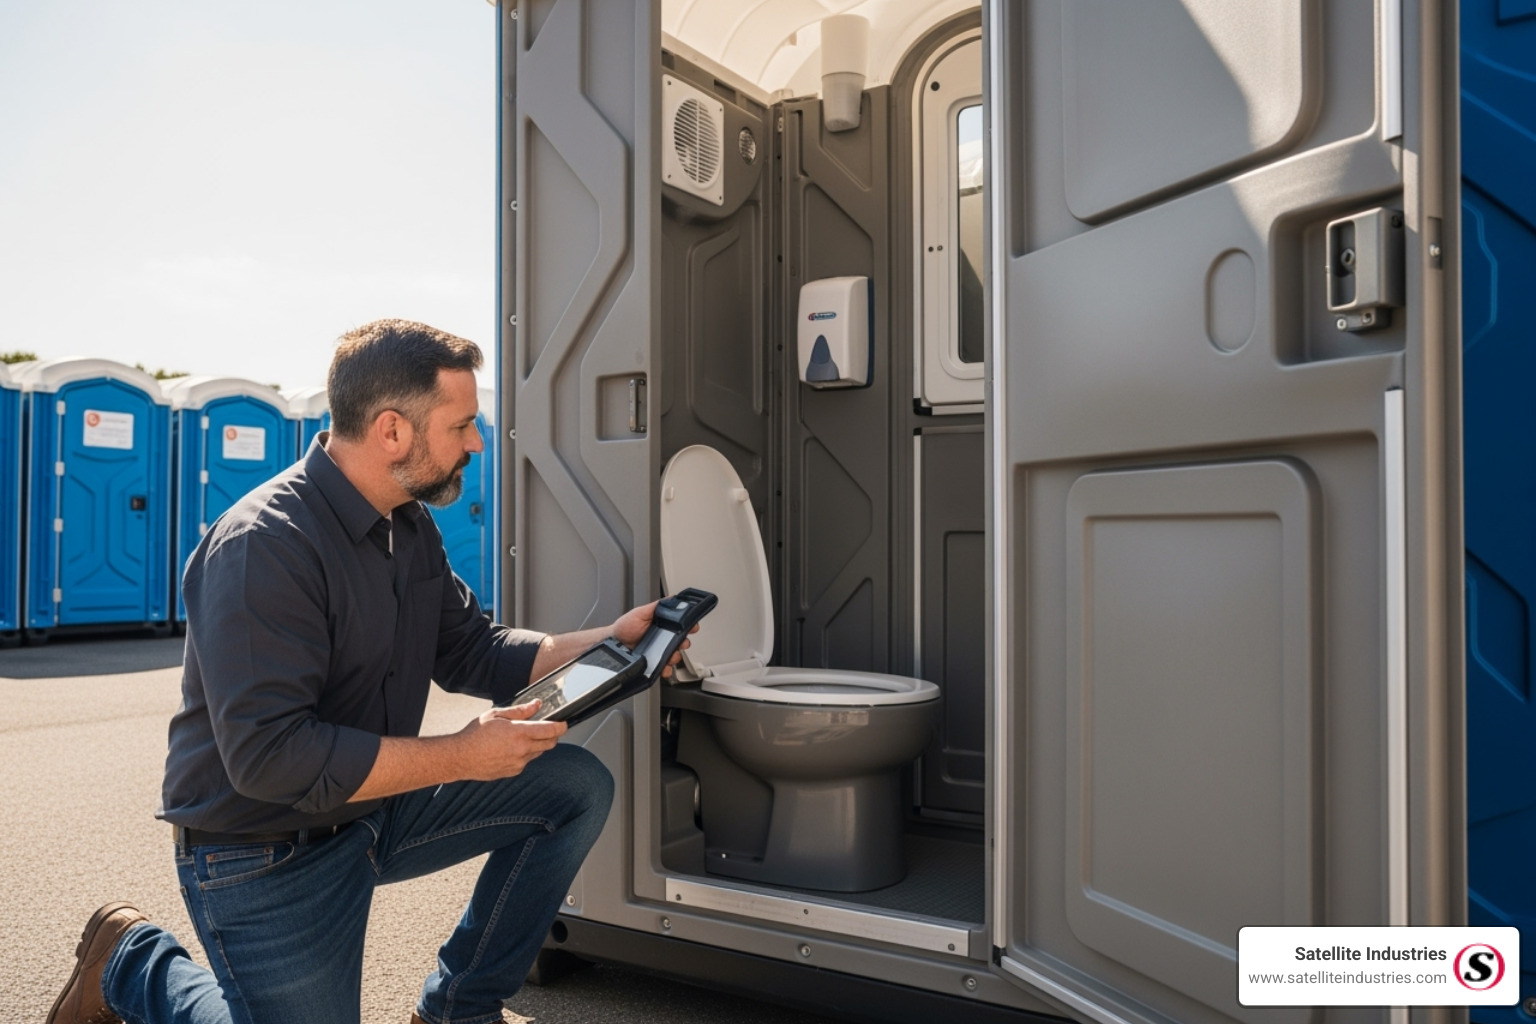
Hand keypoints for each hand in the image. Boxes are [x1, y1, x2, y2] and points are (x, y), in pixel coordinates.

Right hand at [451, 701, 565, 780]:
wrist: (460, 757)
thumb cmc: (475, 734)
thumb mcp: (496, 714)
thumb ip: (520, 710)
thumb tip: (536, 704)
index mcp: (519, 733)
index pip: (551, 730)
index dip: (561, 726)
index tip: (563, 723)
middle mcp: (522, 750)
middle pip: (550, 744)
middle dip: (552, 736)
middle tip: (545, 728)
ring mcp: (518, 763)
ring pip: (538, 753)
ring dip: (537, 745)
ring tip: (520, 737)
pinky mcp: (513, 772)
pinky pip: (526, 762)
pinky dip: (525, 755)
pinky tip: (511, 749)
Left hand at [611, 600, 697, 677]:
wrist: (613, 642)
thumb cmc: (624, 626)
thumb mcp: (640, 612)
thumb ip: (656, 606)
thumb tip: (672, 599)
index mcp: (662, 625)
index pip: (681, 625)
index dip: (689, 626)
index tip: (693, 627)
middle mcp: (663, 638)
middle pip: (681, 642)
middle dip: (684, 643)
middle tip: (681, 643)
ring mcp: (659, 651)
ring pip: (675, 656)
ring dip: (676, 657)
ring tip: (671, 656)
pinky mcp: (654, 663)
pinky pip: (664, 668)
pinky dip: (667, 670)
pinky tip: (664, 668)